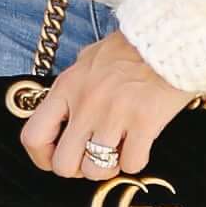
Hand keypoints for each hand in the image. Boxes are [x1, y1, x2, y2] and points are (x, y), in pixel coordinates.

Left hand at [18, 30, 184, 180]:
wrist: (171, 36)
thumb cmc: (133, 46)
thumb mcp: (90, 58)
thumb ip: (74, 83)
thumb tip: (66, 101)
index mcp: (67, 87)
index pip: (34, 136)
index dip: (42, 157)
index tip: (55, 158)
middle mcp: (86, 103)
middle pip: (63, 163)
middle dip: (77, 169)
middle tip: (91, 158)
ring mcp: (114, 114)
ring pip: (95, 170)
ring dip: (107, 167)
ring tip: (117, 152)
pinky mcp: (145, 122)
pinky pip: (131, 163)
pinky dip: (135, 161)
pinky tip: (140, 145)